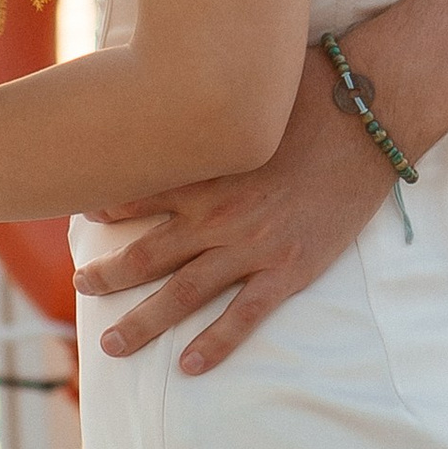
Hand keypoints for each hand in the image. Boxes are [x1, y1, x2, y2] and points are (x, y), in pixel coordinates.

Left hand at [76, 45, 387, 374]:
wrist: (368, 118)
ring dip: (141, 321)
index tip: (84, 219)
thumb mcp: (247, 100)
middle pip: (146, 255)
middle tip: (79, 288)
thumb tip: (195, 82)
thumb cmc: (313, 96)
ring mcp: (251, 246)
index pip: (139, 196)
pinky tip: (187, 367)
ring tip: (110, 344)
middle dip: (107, 276)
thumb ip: (213, 110)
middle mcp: (217, 214)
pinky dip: (213, 344)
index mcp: (204, 172)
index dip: (107, 208)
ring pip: (182, 294)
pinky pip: (243, 317)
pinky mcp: (288, 269)